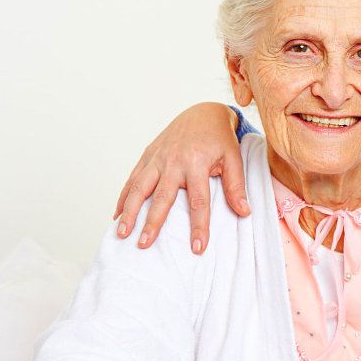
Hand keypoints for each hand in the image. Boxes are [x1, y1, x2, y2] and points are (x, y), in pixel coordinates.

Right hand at [113, 101, 250, 253]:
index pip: (198, 201)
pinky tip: (117, 214)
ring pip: (140, 187)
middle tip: (144, 244)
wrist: (203, 112)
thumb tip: (244, 212)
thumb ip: (236, 186)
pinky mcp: (148, 155)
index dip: (198, 225)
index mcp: (197, 163)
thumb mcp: (233, 159)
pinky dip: (124, 196)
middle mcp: (174, 161)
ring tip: (122, 232)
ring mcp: (158, 157)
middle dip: (152, 222)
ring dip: (129, 211)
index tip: (197, 247)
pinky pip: (133, 178)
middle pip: (162, 197)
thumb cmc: (219, 139)